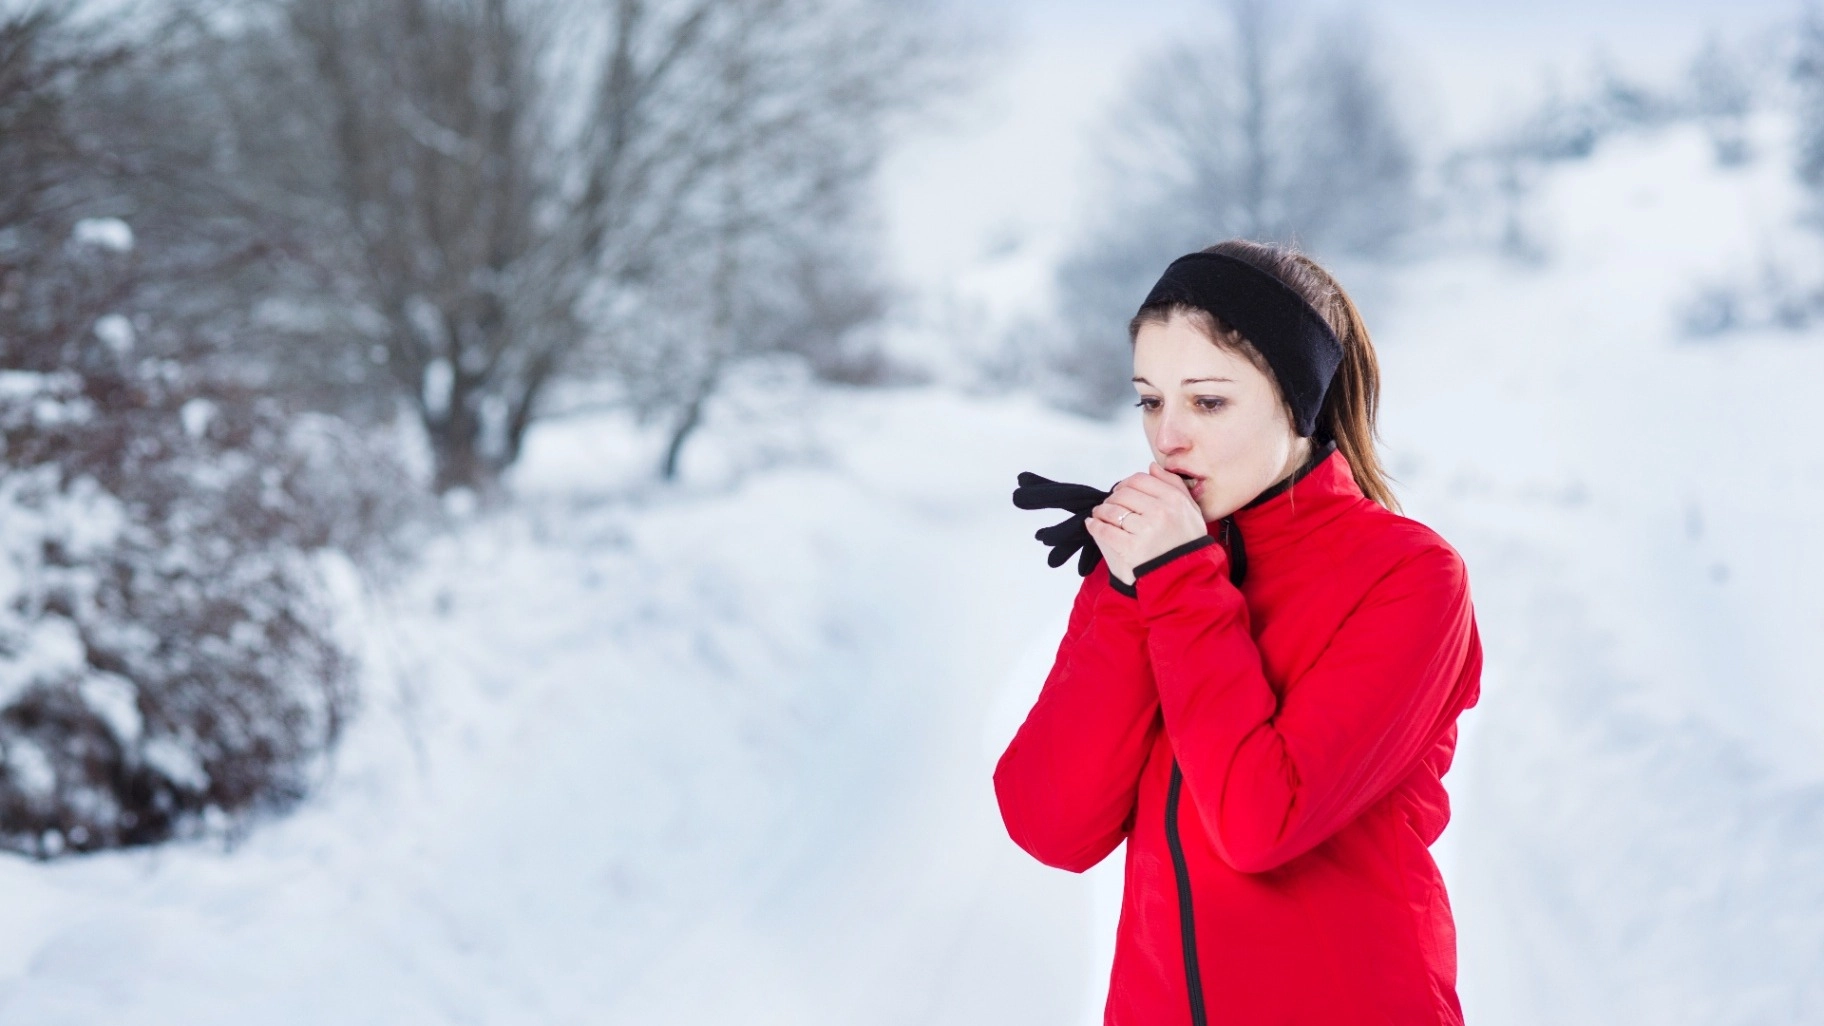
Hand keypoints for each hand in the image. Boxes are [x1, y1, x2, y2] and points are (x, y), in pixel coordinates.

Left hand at [1083, 463, 1208, 584]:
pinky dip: (1095, 526)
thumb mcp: (1190, 510)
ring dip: (1101, 511)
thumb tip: (1152, 467)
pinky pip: (1105, 531)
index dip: (1126, 483)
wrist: (1186, 575)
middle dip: (1112, 498)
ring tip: (1099, 514)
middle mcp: (1160, 512)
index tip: (1121, 491)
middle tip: (1108, 504)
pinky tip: (1092, 525)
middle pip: (1123, 494)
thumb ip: (1174, 485)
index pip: (1140, 480)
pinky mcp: (1131, 548)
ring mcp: (1145, 530)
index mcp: (1174, 500)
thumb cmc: (1187, 543)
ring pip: (1112, 510)